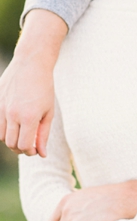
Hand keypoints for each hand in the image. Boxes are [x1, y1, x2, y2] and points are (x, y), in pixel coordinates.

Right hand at [0, 10, 66, 155]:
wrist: (31, 66)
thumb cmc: (44, 89)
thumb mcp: (48, 112)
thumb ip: (43, 134)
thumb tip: (41, 154)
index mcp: (29, 117)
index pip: (24, 145)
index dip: (30, 152)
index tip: (36, 150)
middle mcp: (12, 114)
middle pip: (11, 143)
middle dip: (21, 148)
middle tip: (30, 144)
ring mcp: (1, 109)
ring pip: (2, 136)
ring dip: (12, 140)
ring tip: (23, 134)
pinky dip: (4, 130)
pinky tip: (15, 125)